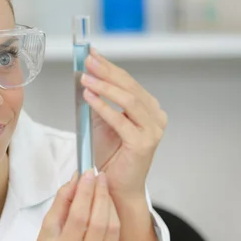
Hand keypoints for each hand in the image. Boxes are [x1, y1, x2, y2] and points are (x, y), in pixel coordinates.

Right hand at [28, 170, 119, 240]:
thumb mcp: (44, 231)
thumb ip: (60, 204)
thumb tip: (75, 181)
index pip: (77, 218)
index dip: (84, 193)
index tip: (86, 174)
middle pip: (97, 222)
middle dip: (99, 194)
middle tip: (97, 176)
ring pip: (110, 228)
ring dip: (108, 203)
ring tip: (102, 186)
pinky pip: (114, 236)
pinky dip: (112, 215)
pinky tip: (106, 203)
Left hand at [81, 49, 167, 200]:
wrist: (116, 186)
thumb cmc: (110, 157)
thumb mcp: (102, 122)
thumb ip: (99, 102)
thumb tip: (86, 77)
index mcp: (148, 109)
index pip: (128, 82)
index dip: (109, 66)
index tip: (92, 54)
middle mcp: (155, 117)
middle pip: (129, 87)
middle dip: (106, 71)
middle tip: (88, 59)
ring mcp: (152, 130)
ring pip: (127, 100)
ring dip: (104, 86)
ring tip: (85, 78)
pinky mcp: (143, 143)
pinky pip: (121, 120)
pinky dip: (103, 106)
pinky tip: (89, 97)